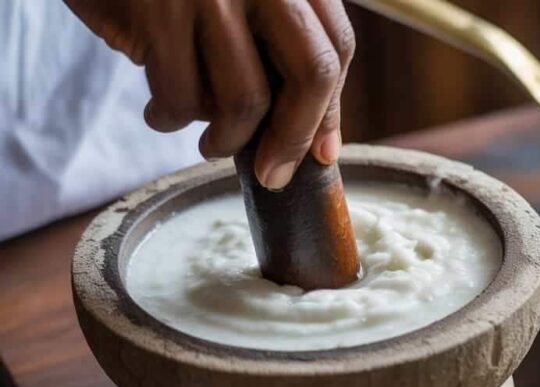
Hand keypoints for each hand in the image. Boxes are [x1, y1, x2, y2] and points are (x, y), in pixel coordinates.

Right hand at [65, 0, 354, 188]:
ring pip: (243, 99)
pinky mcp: (158, 9)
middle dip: (293, 139)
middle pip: (312, 73)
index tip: (320, 154)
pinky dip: (170, 119)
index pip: (338, 46)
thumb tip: (321, 144)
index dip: (331, 109)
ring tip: (209, 142)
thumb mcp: (242, 4)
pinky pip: (181, 95)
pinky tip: (160, 113)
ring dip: (224, 139)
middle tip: (271, 174)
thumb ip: (283, 56)